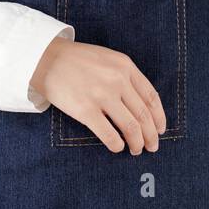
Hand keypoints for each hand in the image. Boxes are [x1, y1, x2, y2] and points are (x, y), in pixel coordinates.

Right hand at [29, 37, 166, 154]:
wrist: (47, 59)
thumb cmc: (78, 61)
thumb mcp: (109, 59)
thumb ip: (126, 77)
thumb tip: (142, 106)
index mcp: (126, 67)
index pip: (151, 97)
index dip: (159, 117)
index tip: (161, 129)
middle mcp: (118, 80)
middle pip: (144, 114)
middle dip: (151, 135)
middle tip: (152, 146)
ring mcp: (102, 95)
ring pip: (131, 126)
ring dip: (137, 142)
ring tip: (136, 150)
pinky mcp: (86, 110)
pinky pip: (109, 134)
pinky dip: (117, 144)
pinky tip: (118, 147)